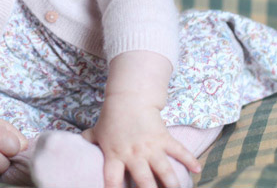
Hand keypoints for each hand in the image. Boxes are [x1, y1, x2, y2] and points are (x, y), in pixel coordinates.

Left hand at [82, 98, 200, 187]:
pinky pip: (179, 151)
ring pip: (164, 170)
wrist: (129, 97)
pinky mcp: (164, 138)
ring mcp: (150, 147)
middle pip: (143, 181)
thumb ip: (90, 141)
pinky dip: (190, 160)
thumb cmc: (112, 117)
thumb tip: (79, 143)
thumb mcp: (98, 131)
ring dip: (172, 184)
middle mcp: (133, 155)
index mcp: (115, 156)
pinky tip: (197, 170)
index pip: (112, 180)